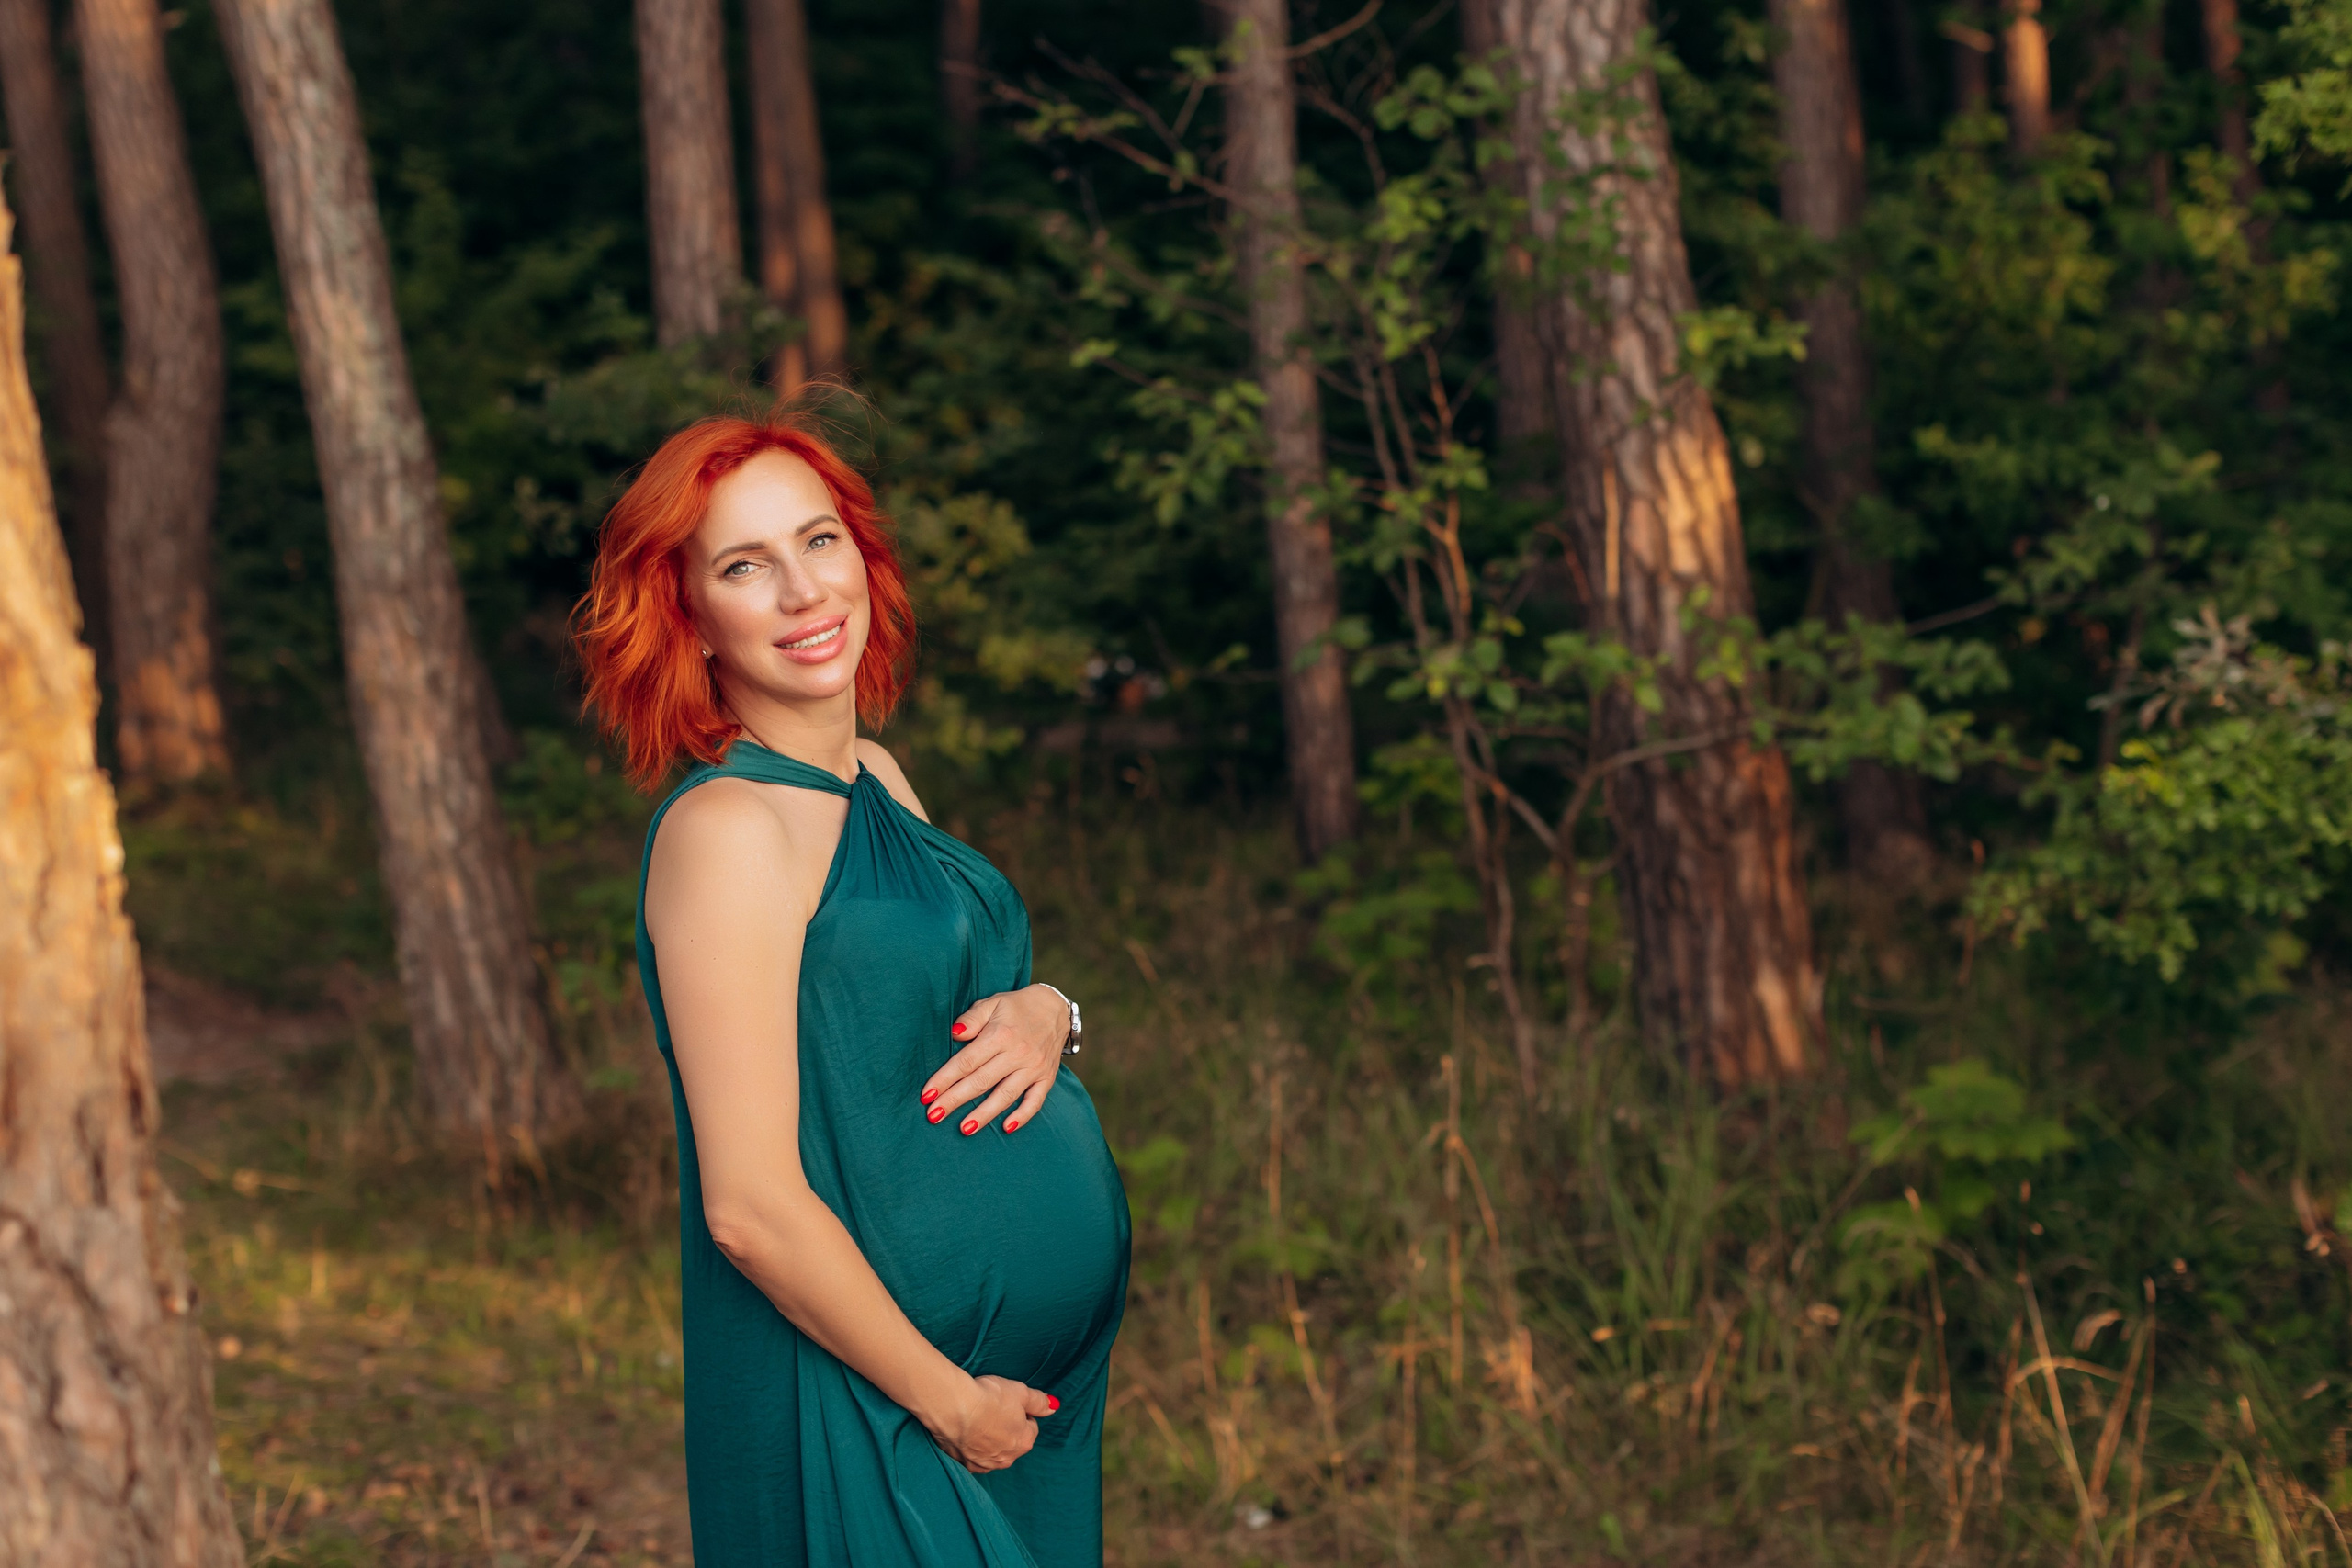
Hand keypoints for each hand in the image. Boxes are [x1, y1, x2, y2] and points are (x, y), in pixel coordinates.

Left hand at [919, 985, 1068, 1135]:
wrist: (1055, 1009)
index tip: (926, 1095)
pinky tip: (1006, 1128)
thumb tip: (954, 1033)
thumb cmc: (1016, 1007)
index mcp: (1000, 1034)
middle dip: (955, 1100)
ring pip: (1005, 1095)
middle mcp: (1018, 1053)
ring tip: (964, 1129)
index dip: (944, 1079)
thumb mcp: (992, 1003)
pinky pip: (1035, 1101)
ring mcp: (1034, 1067)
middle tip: (934, 1115)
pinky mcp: (1048, 1077)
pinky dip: (1022, 1116)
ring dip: (984, 1114)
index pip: (966, 1061)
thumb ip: (972, 1018)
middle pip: (981, 1081)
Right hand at [929, 1373, 1059, 1473]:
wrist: (953, 1407)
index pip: (1030, 1427)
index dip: (1020, 1412)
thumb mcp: (1021, 1392)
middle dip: (1005, 1428)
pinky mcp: (963, 1464)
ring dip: (988, 1439)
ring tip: (976, 1419)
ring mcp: (984, 1464)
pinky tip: (965, 1432)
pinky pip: (973, 1458)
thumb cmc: (988, 1397)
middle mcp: (1006, 1459)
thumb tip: (1054, 1406)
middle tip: (991, 1409)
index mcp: (1024, 1442)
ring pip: (992, 1452)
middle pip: (1012, 1442)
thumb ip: (1039, 1401)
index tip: (1007, 1402)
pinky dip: (971, 1448)